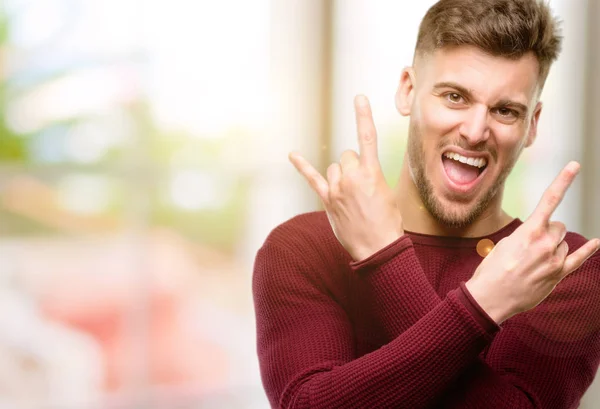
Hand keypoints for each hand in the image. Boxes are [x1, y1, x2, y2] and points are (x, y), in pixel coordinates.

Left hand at [289, 95, 403, 260]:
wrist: (379, 248)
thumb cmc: (388, 221)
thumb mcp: (387, 193)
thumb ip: (371, 176)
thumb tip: (359, 173)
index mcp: (372, 173)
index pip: (367, 138)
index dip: (363, 116)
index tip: (358, 97)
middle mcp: (352, 177)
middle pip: (346, 156)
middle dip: (352, 166)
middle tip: (362, 187)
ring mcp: (337, 189)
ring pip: (333, 169)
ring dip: (340, 177)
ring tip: (351, 197)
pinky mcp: (328, 201)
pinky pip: (312, 179)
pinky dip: (302, 166)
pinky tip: (292, 155)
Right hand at [465, 162, 599, 323]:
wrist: (491, 297)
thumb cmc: (492, 270)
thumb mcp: (504, 244)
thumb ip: (525, 236)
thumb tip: (538, 235)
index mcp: (528, 231)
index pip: (549, 199)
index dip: (563, 180)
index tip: (574, 165)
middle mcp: (545, 243)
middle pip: (558, 226)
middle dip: (549, 231)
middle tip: (532, 245)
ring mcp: (554, 260)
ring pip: (563, 243)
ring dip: (553, 247)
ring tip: (534, 261)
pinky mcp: (558, 275)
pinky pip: (578, 259)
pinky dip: (587, 250)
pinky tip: (595, 243)